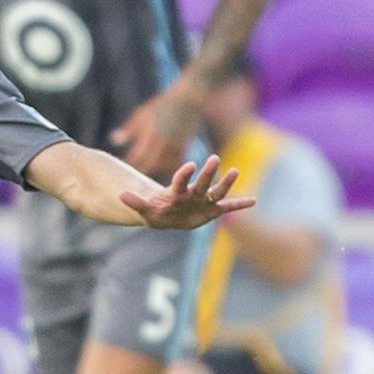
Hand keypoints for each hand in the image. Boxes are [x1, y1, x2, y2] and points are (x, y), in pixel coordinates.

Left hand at [110, 85, 201, 175]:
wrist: (189, 98)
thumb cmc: (162, 104)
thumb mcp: (143, 114)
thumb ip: (129, 129)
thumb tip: (113, 140)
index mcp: (150, 133)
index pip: (136, 156)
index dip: (128, 164)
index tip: (119, 171)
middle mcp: (163, 142)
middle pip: (149, 165)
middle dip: (139, 170)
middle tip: (129, 178)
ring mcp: (174, 146)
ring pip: (161, 166)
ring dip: (153, 169)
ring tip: (144, 172)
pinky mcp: (183, 148)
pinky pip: (173, 163)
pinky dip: (166, 166)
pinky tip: (159, 166)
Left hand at [119, 155, 254, 228]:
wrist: (167, 215)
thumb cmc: (157, 211)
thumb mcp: (145, 210)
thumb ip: (135, 202)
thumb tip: (120, 195)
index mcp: (177, 192)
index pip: (181, 181)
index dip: (184, 174)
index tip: (190, 165)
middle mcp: (193, 194)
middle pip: (201, 183)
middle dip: (207, 173)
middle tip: (214, 158)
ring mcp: (204, 201)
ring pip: (216, 191)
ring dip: (226, 183)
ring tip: (235, 171)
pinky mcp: (212, 211)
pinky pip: (227, 207)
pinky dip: (239, 205)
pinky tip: (253, 200)